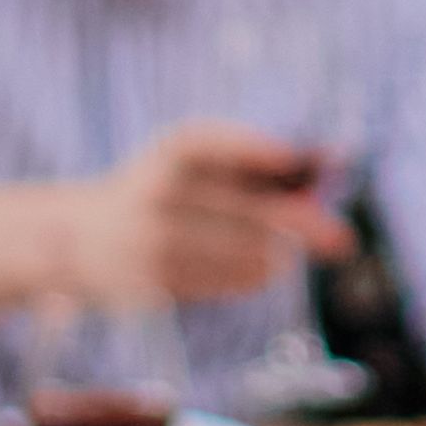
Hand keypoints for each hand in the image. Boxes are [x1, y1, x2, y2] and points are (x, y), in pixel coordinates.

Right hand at [63, 123, 349, 309]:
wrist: (84, 239)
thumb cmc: (166, 192)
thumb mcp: (196, 164)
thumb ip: (256, 162)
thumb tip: (327, 168)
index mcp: (171, 151)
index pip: (209, 143)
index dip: (251, 148)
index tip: (292, 158)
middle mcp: (156, 192)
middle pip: (240, 209)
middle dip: (299, 224)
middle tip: (341, 240)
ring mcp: (152, 240)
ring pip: (238, 253)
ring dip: (276, 258)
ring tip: (287, 259)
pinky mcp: (153, 281)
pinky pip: (220, 282)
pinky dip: (250, 277)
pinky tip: (261, 272)